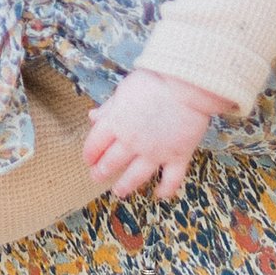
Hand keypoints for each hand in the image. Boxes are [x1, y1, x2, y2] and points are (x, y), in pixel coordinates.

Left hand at [80, 65, 228, 201]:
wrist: (187, 85)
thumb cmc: (156, 80)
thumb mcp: (125, 89)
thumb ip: (109, 107)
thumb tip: (93, 116)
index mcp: (116, 122)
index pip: (95, 143)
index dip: (89, 153)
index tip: (88, 159)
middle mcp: (132, 142)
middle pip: (111, 162)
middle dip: (101, 172)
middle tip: (97, 176)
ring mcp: (155, 152)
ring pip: (135, 176)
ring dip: (124, 186)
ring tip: (119, 191)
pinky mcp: (177, 157)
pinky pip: (170, 179)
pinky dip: (165, 190)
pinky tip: (159, 194)